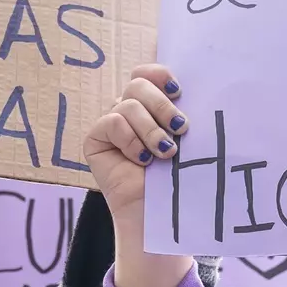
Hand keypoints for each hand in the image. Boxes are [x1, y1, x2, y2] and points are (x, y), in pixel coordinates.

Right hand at [84, 65, 185, 215]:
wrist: (162, 212)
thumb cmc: (179, 177)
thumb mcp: (186, 139)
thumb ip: (182, 112)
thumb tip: (190, 90)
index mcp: (151, 106)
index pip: (147, 73)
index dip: (160, 74)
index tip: (179, 91)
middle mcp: (130, 112)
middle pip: (138, 84)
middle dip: (162, 105)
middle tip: (181, 129)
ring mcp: (112, 125)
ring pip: (128, 104)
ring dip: (151, 130)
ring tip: (165, 153)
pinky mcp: (96, 140)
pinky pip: (112, 123)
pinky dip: (131, 140)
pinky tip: (142, 161)